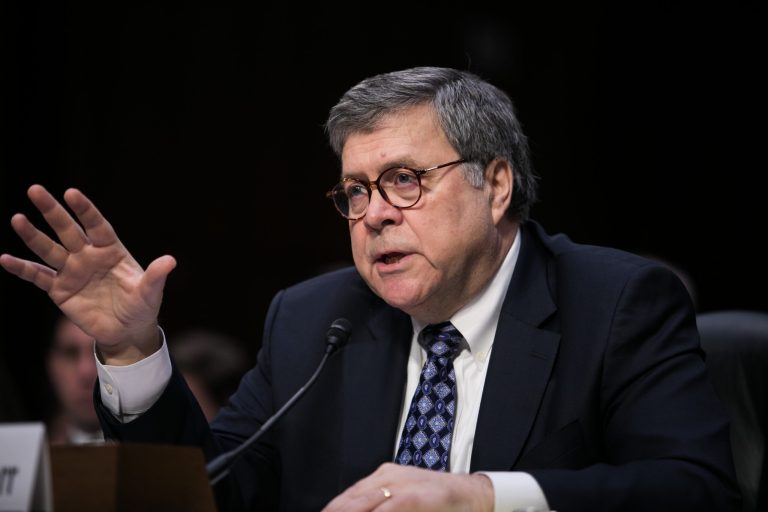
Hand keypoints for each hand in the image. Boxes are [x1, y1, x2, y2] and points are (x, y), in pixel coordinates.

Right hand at [0, 184, 175, 363]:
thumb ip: (156, 276)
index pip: (97, 225)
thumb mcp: (150, 293)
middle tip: (35, 189)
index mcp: (111, 250)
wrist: (127, 331)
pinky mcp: (59, 290)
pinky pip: (38, 276)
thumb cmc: (142, 306)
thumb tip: (171, 260)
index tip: (71, 192)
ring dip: (33, 235)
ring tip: (17, 219)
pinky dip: (22, 269)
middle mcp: (88, 256)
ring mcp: (72, 271)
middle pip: (68, 230)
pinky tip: (5, 259)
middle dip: (52, 211)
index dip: (85, 210)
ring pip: (49, 249)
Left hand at [322, 463, 493, 511]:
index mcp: (383, 477)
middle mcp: (388, 477)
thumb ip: (383, 505)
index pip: (348, 496)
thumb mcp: (405, 499)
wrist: (472, 493)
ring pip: (364, 501)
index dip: (333, 509)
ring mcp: (401, 484)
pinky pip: (390, 507)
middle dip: (335, 511)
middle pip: (351, 499)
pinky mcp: (416, 496)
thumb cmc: (438, 500)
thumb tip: (358, 508)